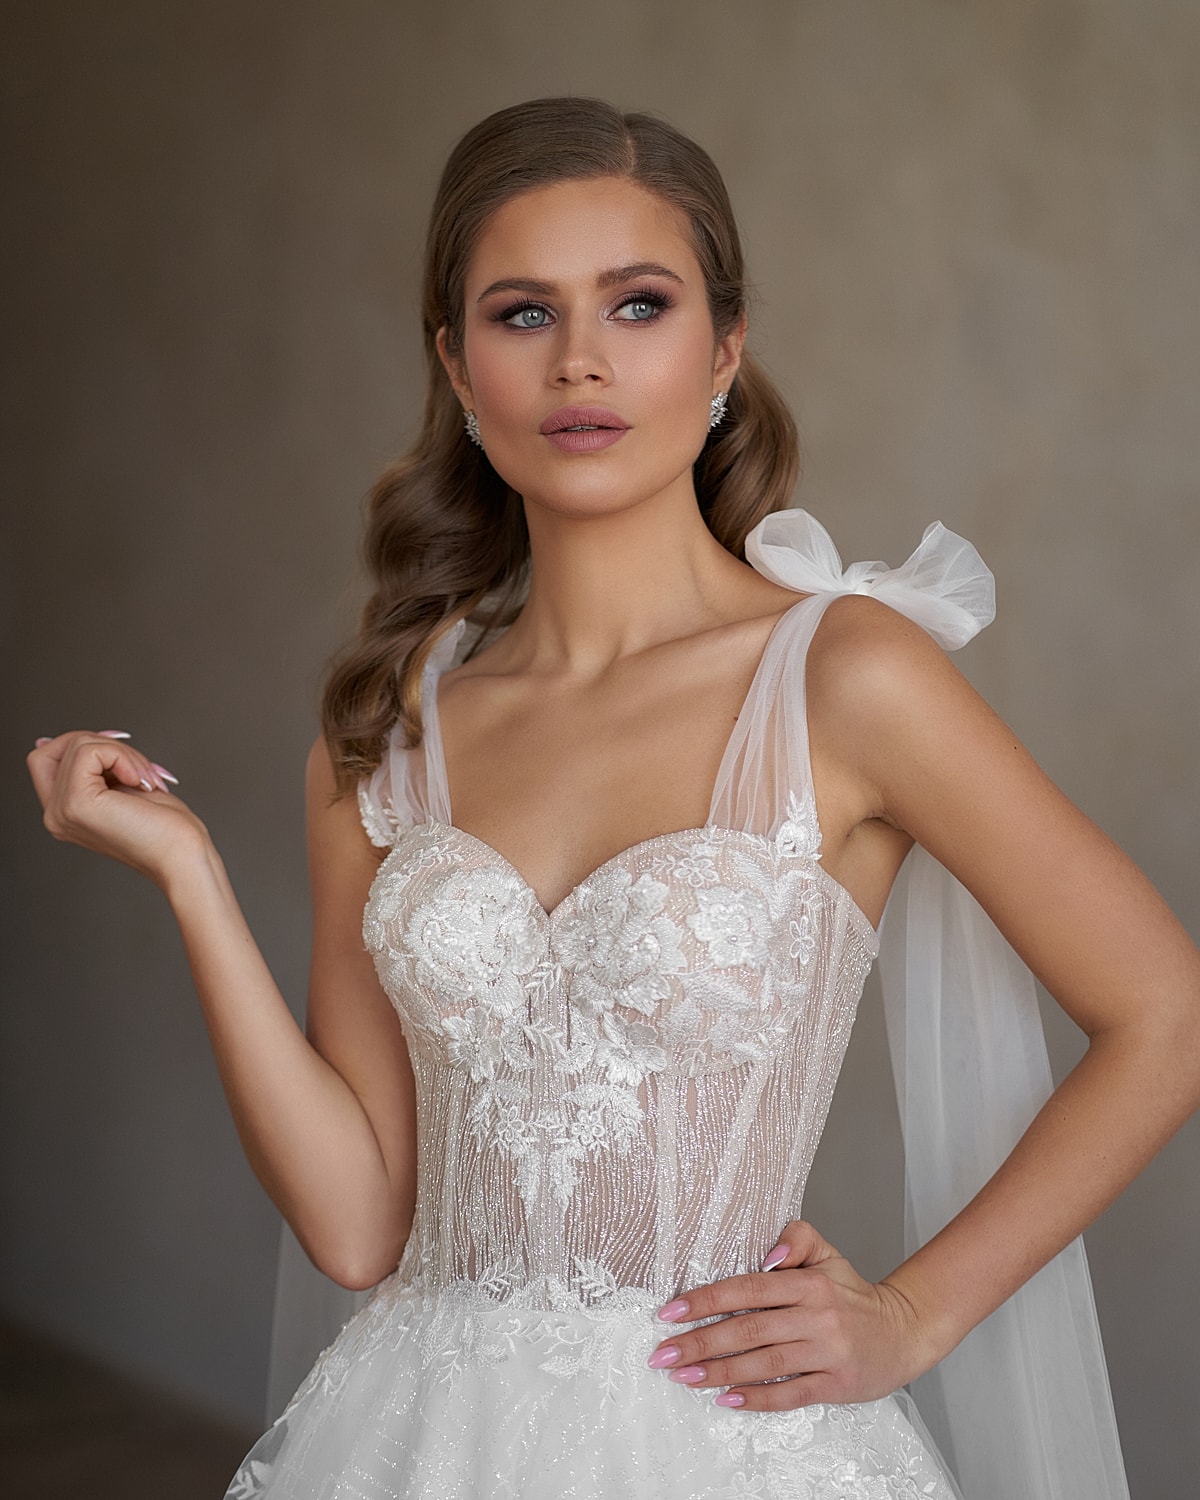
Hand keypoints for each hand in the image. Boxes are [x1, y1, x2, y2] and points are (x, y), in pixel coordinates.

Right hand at [27, 729, 209, 888]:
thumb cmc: (167, 829)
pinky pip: (90, 751)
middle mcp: (56, 814)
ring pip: (79, 744)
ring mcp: (62, 810)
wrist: (183, 856)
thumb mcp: (121, 785)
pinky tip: (139, 783)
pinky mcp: (77, 803)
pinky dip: (122, 757)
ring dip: (125, 754)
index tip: (123, 759)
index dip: (84, 744)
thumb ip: (89, 767)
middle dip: (110, 746)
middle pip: (63, 745)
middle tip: (141, 773)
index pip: (44, 757)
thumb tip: (46, 740)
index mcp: (64, 811)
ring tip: (146, 781)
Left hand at [647, 1220, 926, 1410]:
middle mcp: (817, 1316)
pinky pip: (790, 1394)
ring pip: (763, 1364)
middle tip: (663, 1353)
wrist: (903, 1332)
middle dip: (700, 1342)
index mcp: (809, 1282)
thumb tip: (765, 1252)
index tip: (670, 1312)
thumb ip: (796, 1238)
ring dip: (719, 1372)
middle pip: (748, 1329)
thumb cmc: (852, 1294)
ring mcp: (827, 1353)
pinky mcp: (836, 1385)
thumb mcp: (828, 1254)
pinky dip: (757, 1398)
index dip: (706, 1300)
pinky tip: (726, 1399)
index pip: (748, 1288)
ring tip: (683, 1377)